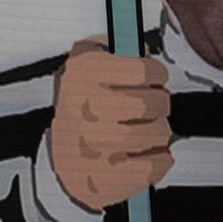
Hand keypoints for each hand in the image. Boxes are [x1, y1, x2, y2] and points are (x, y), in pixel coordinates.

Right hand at [48, 40, 172, 212]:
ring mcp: (92, 147)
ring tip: (147, 127)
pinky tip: (148, 151)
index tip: (151, 76)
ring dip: (160, 130)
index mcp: (82, 75)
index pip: (144, 70)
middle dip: (160, 102)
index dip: (156, 73)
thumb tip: (140, 45)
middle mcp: (84, 111)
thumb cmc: (82, 102)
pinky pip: (149, 168)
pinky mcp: (102, 177)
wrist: (62, 151)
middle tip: (152, 103)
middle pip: (150, 104)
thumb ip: (118, 44)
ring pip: (155, 135)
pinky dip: (159, 160)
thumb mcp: (89, 57)